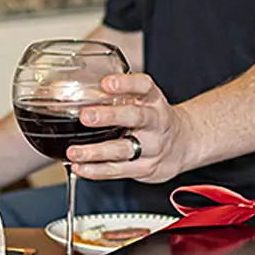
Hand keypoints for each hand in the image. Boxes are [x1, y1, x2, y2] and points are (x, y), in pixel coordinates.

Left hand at [66, 73, 197, 183]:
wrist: (182, 145)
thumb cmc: (152, 118)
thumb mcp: (143, 100)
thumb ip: (117, 95)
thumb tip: (72, 88)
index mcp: (153, 101)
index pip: (144, 86)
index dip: (126, 84)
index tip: (107, 83)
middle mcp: (155, 122)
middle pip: (135, 117)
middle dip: (109, 117)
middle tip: (86, 116)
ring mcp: (152, 147)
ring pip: (123, 150)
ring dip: (95, 152)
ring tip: (74, 152)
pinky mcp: (145, 168)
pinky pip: (118, 170)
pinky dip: (96, 171)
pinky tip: (79, 167)